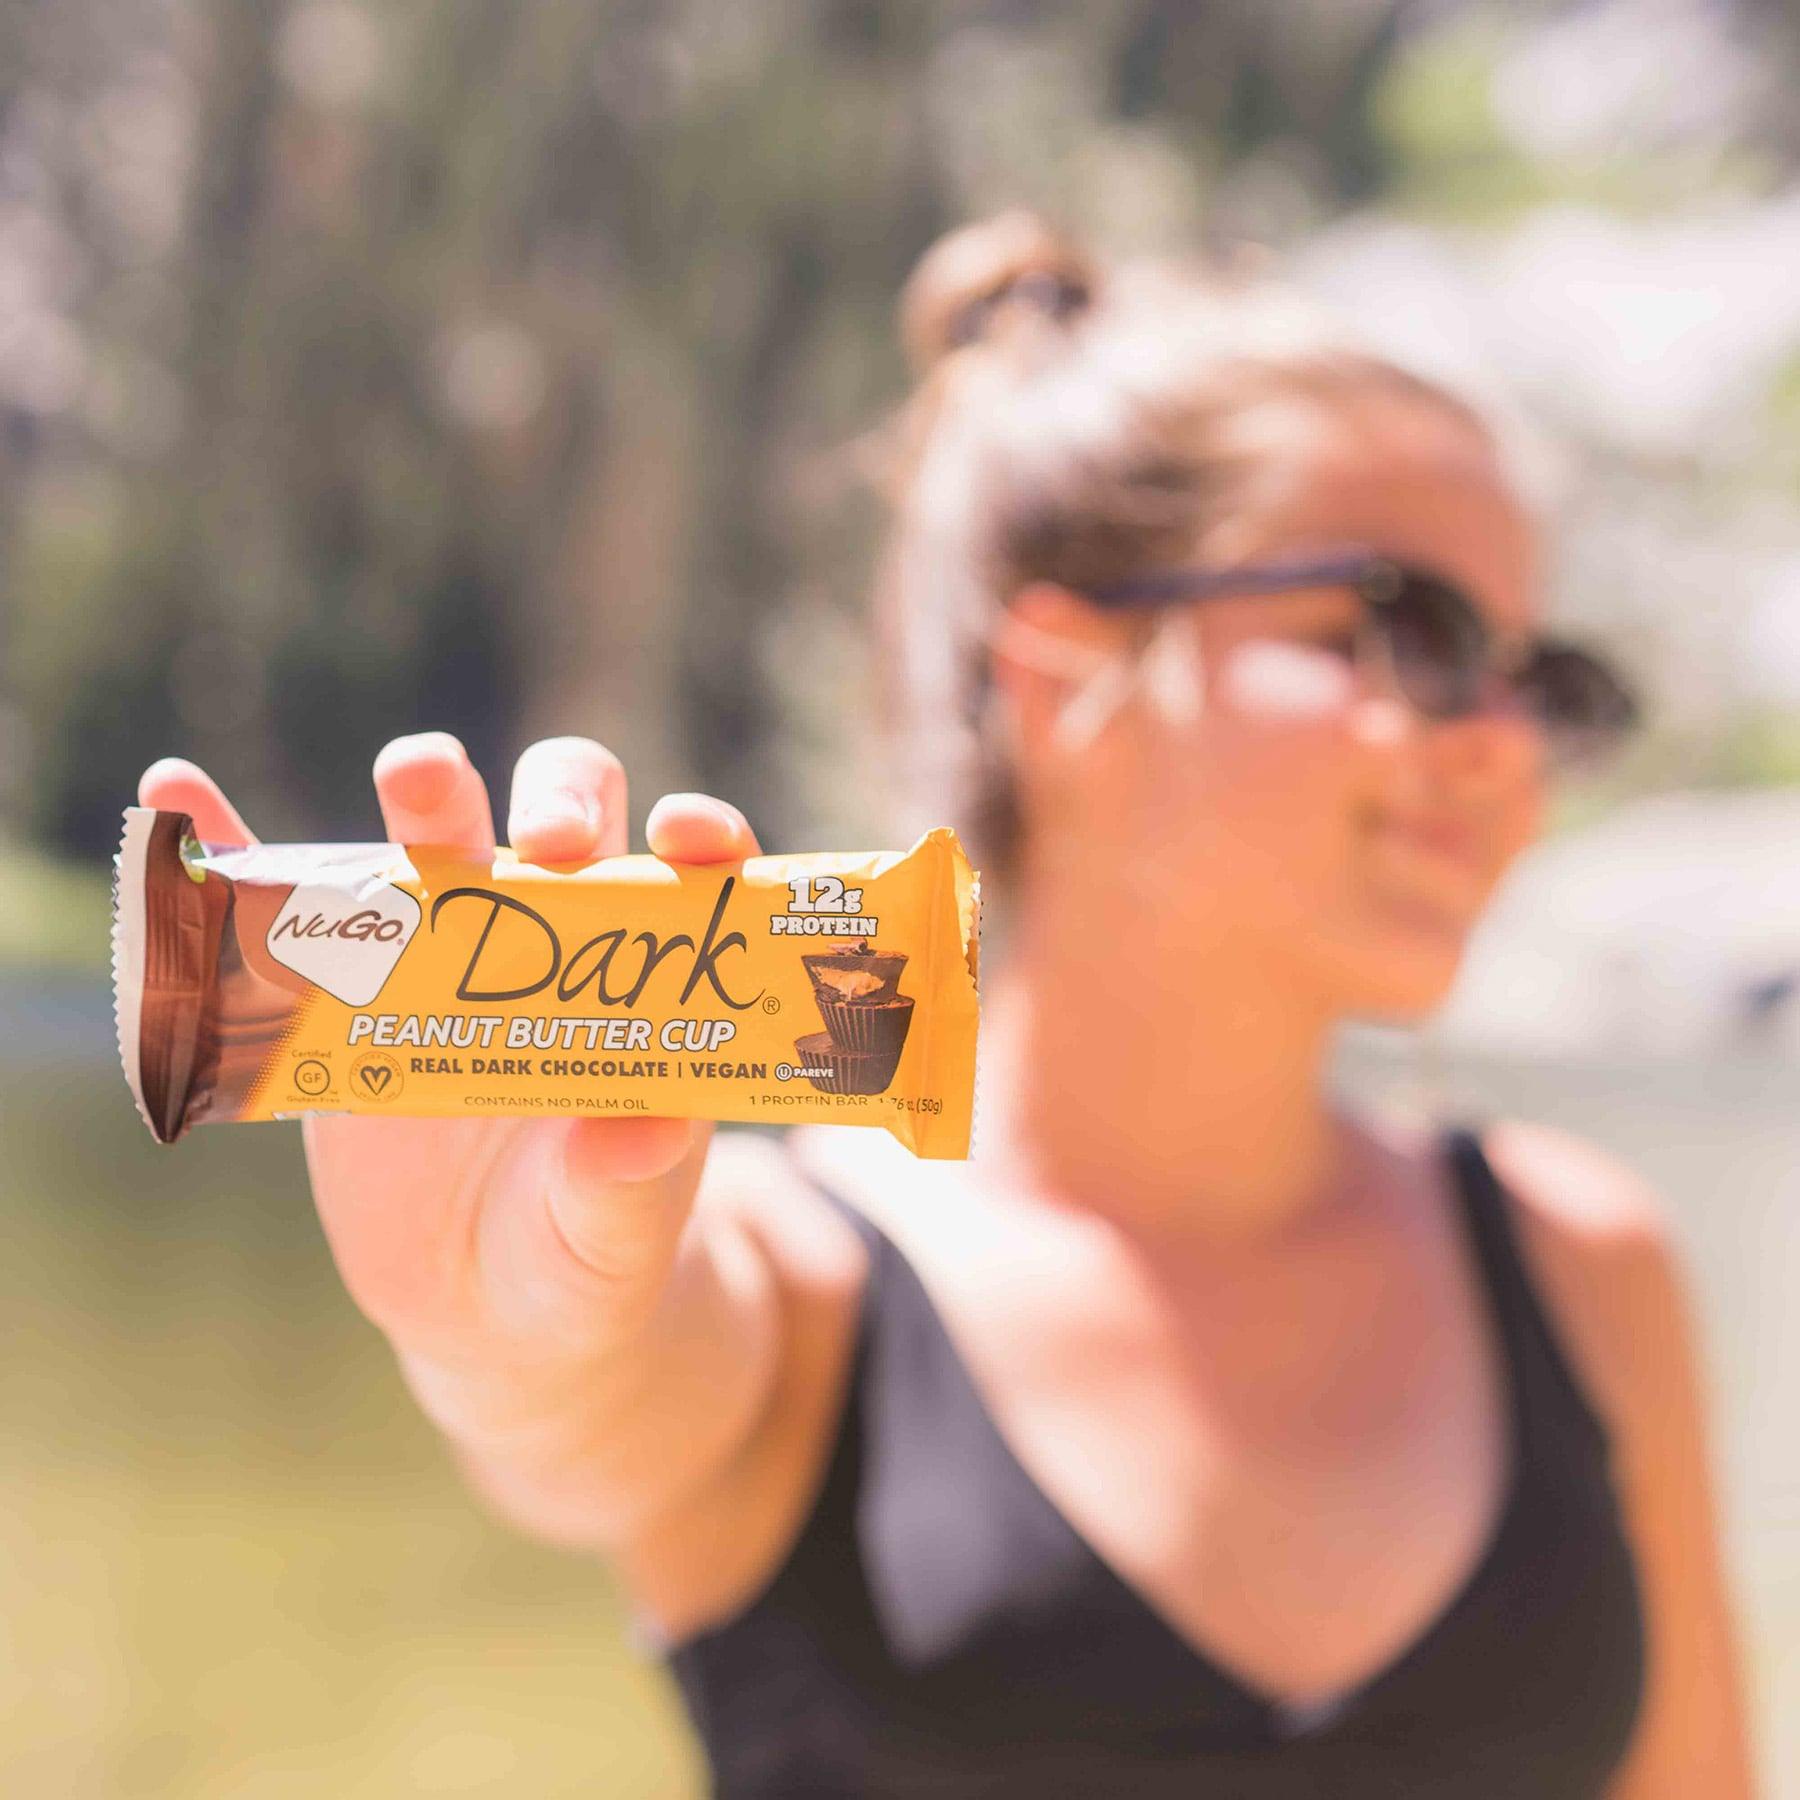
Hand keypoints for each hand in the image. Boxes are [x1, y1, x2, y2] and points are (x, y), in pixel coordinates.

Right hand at [137, 734, 761, 1377]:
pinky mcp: (344, 993)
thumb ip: (628, 1185)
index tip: (684, 833)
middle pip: (560, 822)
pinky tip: (179, 797)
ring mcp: (443, 953)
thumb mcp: (615, 1233)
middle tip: (541, 841)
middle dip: (555, 800)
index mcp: (647, 981)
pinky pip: (284, 905)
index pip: (691, 871)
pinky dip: (233, 850)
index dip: (700, 832)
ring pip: (433, 839)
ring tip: (414, 772)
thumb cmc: (585, 1253)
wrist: (487, 1303)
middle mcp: (553, 939)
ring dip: (424, 791)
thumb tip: (645, 1133)